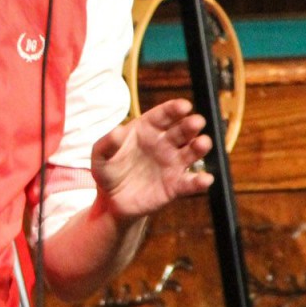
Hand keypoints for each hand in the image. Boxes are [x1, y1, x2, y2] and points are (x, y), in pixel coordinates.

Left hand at [90, 98, 213, 222]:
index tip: (184, 106)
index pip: (163, 115)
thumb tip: (117, 131)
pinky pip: (190, 183)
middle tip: (197, 122)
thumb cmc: (108, 170)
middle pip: (182, 130)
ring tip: (203, 143)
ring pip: (191, 152)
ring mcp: (172, 164)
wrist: (111, 201)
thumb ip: (106, 143)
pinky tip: (206, 179)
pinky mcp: (175, 186)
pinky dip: (200, 181)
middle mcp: (164, 143)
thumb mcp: (100, 156)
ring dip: (200, 146)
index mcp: (147, 129)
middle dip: (191, 124)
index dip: (174, 109)